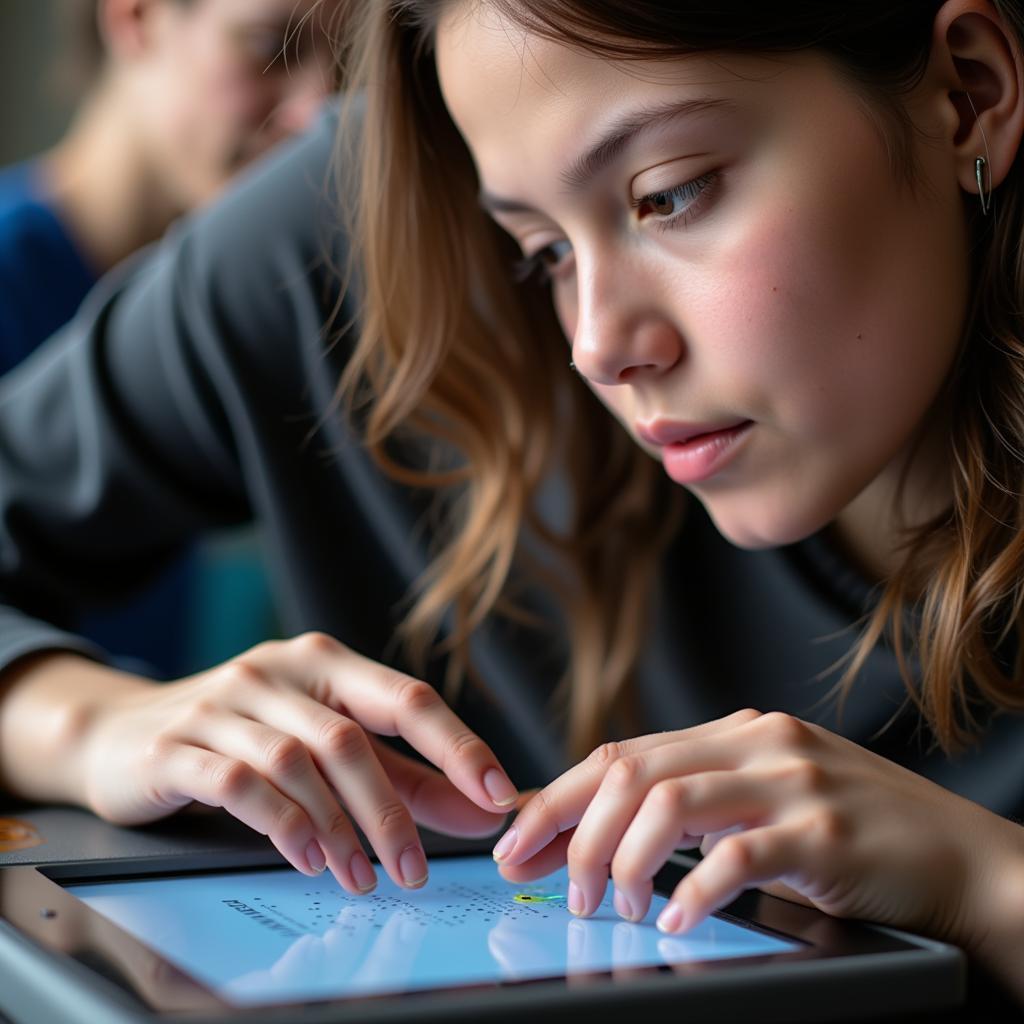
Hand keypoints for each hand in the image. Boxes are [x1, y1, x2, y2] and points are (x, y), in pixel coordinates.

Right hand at [80, 633, 515, 893]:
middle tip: (415, 870)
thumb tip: (485, 809)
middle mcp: (278, 673)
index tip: (498, 795)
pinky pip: (238, 782)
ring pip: (298, 764)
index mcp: (326, 663)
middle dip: (391, 812)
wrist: (122, 734)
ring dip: (339, 829)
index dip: (457, 745)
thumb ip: (406, 777)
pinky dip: (281, 823)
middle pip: (351, 739)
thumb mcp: (328, 748)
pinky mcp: (179, 744)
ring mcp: (224, 703)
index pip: (406, 697)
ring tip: (361, 878)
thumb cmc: (244, 739)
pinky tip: (306, 858)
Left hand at [491, 708, 1016, 951]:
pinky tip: (672, 919)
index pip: (623, 752)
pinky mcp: (823, 832)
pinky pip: (737, 857)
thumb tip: (606, 831)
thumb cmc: (856, 832)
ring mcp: (791, 782)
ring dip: (620, 860)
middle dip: (571, 828)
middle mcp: (758, 742)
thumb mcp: (768, 796)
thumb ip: (700, 800)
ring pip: (668, 804)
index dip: (559, 795)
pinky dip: (692, 891)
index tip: (516, 837)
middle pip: (630, 772)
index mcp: (737, 731)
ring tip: (610, 905)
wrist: (961, 856)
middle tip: (551, 883)